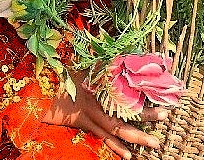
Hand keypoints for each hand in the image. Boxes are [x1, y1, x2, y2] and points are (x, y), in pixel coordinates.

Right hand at [42, 70, 166, 159]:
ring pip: (117, 128)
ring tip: (154, 143)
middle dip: (146, 114)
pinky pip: (102, 137)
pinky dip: (115, 146)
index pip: (124, 85)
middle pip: (125, 109)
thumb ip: (100, 59)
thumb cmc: (58, 72)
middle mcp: (96, 100)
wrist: (37, 90)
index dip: (142, 87)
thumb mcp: (80, 62)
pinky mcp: (83, 123)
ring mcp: (90, 114)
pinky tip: (128, 156)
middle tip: (165, 116)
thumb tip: (119, 54)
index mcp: (96, 82)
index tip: (160, 84)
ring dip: (137, 136)